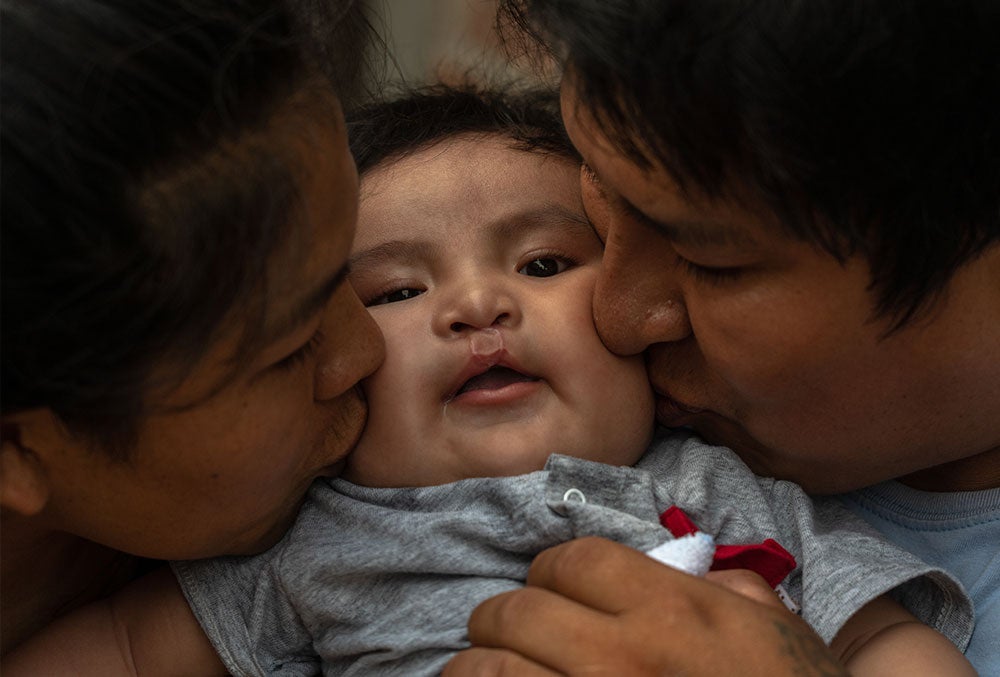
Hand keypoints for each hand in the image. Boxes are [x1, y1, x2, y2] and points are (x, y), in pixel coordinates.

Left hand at [444, 537, 845, 675]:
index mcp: (672, 613)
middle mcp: (621, 659)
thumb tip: (675, 570)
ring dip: (478, 666)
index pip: (573, 561)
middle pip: (517, 611)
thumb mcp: (775, 631)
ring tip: (486, 667)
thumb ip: (723, 587)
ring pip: (489, 671)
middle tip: (508, 626)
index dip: (553, 568)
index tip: (553, 584)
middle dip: (504, 615)